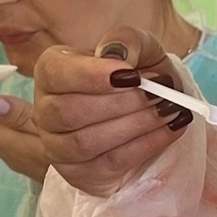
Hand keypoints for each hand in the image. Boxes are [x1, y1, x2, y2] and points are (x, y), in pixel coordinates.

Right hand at [29, 26, 193, 196]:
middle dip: (120, 104)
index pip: (57, 74)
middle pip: (69, 112)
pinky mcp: (81, 174)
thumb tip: (117, 55)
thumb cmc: (138, 75)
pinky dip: (146, 145)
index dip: (92, 76)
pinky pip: (110, 163)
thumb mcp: (139, 49)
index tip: (131, 75)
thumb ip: (127, 41)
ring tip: (168, 110)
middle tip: (159, 95)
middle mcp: (46, 111)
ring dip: (135, 125)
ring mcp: (58, 147)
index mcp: (51, 71)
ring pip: (86, 141)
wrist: (155, 109)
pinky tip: (170, 129)